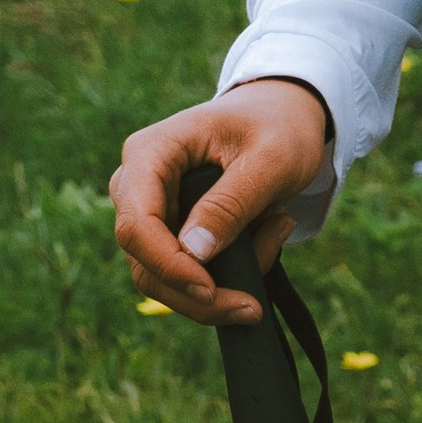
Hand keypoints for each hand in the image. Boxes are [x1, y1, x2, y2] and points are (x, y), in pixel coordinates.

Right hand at [107, 76, 330, 327]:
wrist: (284, 116)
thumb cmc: (277, 127)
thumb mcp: (270, 158)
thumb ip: (232, 202)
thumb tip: (193, 253)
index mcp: (150, 153)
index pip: (137, 225)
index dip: (169, 266)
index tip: (211, 291)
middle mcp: (137, 185)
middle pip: (146, 264)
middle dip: (199, 293)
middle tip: (253, 305)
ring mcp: (151, 212)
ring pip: (166, 280)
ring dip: (224, 280)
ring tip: (278, 229)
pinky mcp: (170, 234)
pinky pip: (189, 274)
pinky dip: (231, 272)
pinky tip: (271, 233)